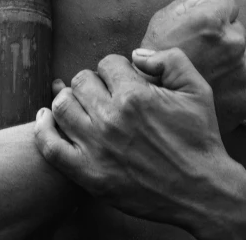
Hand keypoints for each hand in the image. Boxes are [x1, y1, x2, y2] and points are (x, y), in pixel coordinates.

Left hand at [36, 48, 228, 229]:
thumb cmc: (200, 137)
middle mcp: (111, 119)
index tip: (124, 81)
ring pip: (61, 106)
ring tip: (82, 104)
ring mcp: (96, 148)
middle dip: (93, 82)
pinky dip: (43, 129)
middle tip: (106, 94)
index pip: (107, 63)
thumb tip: (136, 55)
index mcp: (135, 95)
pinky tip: (46, 118)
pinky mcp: (88, 175)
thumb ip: (168, 59)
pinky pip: (50, 146)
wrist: (202, 190)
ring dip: (70, 99)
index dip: (117, 69)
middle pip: (81, 81)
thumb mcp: (196, 87)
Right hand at [141, 0, 245, 132]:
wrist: (158, 113)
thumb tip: (204, 1)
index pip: (227, 4)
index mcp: (212, 21)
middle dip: (221, 37)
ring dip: (228, 61)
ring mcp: (244, 69)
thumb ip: (188, 3)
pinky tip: (215, 89)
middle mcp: (233, 42)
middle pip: (235, 30)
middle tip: (200, 54)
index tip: (203, 28)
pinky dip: (234, 84)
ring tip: (205, 74)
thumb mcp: (160, 21)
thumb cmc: (153, 63)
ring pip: (242, 56)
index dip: (213, 14)